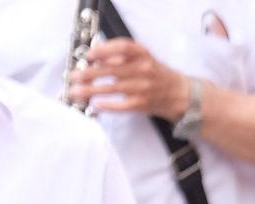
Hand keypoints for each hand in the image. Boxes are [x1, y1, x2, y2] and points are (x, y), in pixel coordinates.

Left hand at [69, 38, 191, 119]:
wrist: (180, 94)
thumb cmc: (156, 75)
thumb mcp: (143, 58)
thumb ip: (122, 56)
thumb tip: (96, 59)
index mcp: (143, 55)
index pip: (122, 47)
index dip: (103, 50)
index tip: (88, 55)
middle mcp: (144, 69)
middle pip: (112, 69)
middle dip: (89, 73)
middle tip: (74, 76)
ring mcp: (143, 88)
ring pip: (113, 88)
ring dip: (92, 90)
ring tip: (76, 91)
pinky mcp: (143, 104)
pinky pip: (122, 105)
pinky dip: (107, 105)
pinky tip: (95, 104)